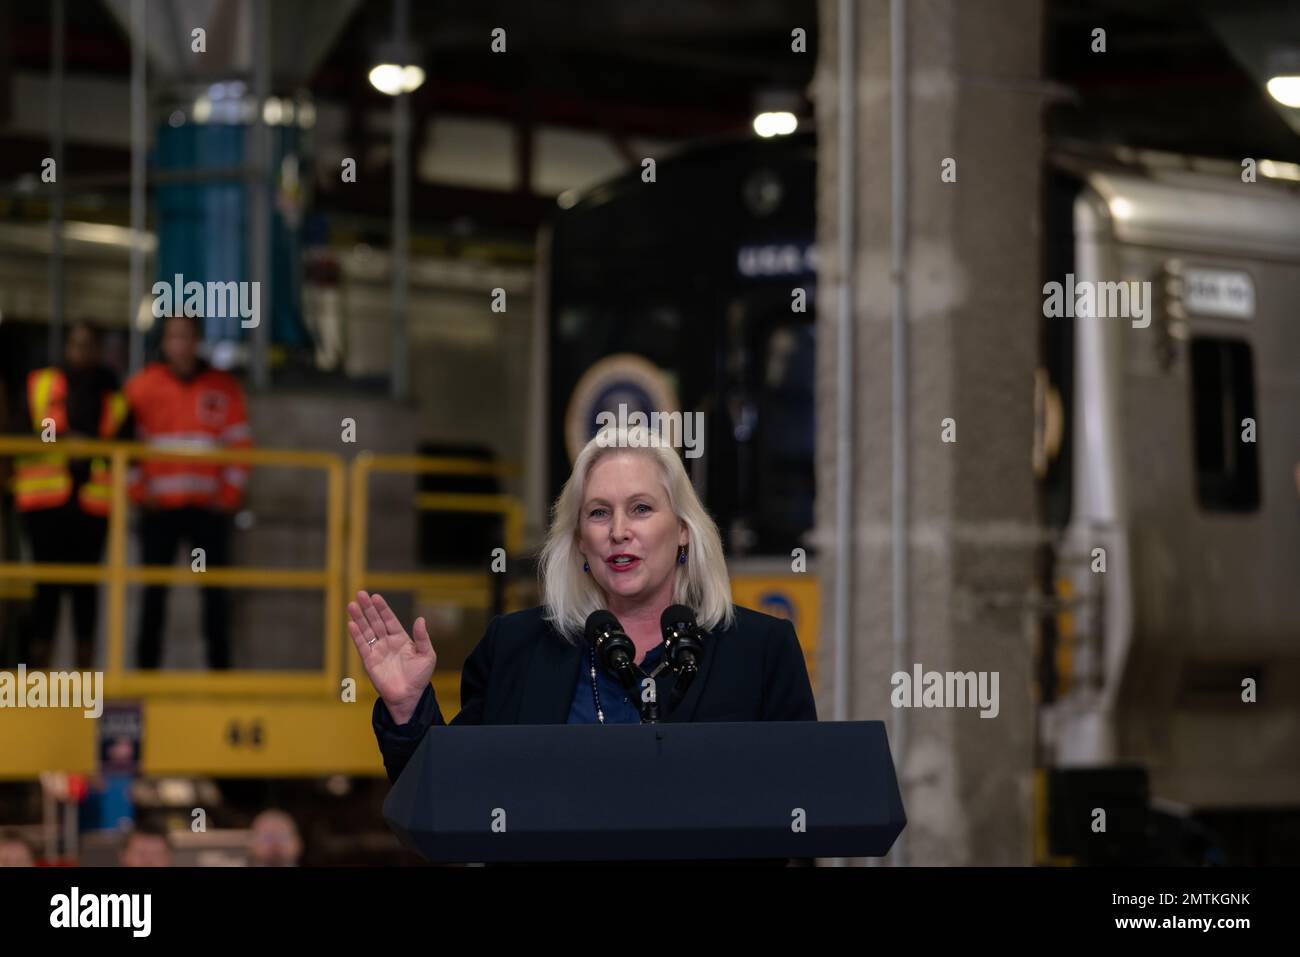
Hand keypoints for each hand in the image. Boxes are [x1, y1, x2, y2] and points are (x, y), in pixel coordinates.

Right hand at [347, 590, 436, 724]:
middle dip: (368, 608)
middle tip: (360, 594)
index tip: (376, 596)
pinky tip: (351, 624)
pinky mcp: (369, 662)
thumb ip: (422, 637)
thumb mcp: (427, 655)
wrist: (409, 696)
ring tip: (352, 605)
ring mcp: (377, 651)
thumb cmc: (419, 677)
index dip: (383, 608)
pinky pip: (362, 646)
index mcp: (401, 638)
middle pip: (375, 621)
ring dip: (359, 618)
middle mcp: (387, 642)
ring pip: (366, 631)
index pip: (390, 619)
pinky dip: (356, 635)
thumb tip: (421, 619)